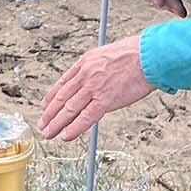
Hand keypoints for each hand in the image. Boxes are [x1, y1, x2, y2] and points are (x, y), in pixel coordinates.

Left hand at [37, 35, 153, 140]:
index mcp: (85, 62)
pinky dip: (74, 128)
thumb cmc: (134, 54)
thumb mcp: (106, 55)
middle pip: (62, 97)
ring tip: (48, 133)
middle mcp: (86, 75)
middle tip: (42, 124)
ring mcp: (94, 87)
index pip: (63, 83)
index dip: (51, 97)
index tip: (45, 106)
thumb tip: (91, 83)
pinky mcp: (106, 100)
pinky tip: (65, 136)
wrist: (149, 55)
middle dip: (49, 113)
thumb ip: (95, 69)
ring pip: (69, 109)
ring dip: (56, 123)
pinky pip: (86, 117)